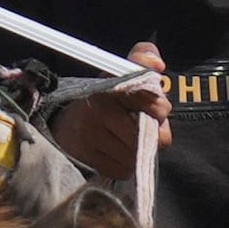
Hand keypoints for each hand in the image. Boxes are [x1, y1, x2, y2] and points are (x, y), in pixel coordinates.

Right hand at [48, 44, 166, 184]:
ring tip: (129, 141)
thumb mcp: (122, 72)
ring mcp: (90, 135)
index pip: (153, 104)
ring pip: (134, 155)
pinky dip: (124, 165)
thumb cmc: (105, 99)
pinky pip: (121, 169)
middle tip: (145, 130)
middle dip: (151, 136)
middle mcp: (99, 109)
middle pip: (145, 136)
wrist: (67, 123)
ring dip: (137, 152)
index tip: (158, 111)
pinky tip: (118, 153)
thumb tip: (158, 64)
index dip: (160, 111)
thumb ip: (144, 58)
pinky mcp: (86, 156)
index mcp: (112, 86)